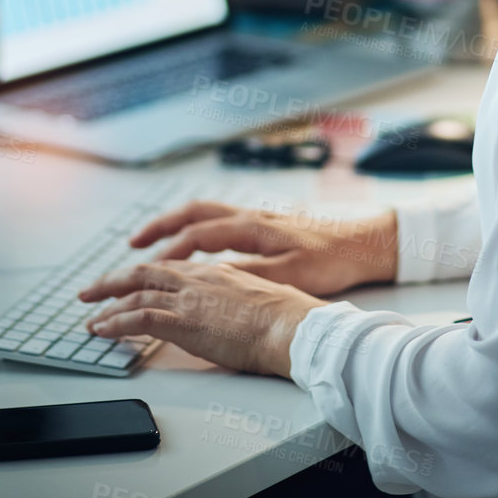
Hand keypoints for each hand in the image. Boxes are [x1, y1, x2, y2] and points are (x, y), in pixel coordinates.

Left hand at [77, 260, 325, 376]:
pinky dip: (115, 323)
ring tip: (89, 319)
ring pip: (136, 291)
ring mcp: (190, 298)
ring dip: (107, 305)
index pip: (169, 269)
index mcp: (216, 272)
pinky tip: (102, 330)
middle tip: (90, 292)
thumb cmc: (287, 319)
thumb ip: (235, 297)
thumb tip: (228, 311)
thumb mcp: (258, 297)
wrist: (294, 327)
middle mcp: (198, 278)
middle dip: (112, 281)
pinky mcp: (185, 321)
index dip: (144, 275)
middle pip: (144, 272)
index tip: (128, 282)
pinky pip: (139, 317)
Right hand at [126, 200, 398, 295]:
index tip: (141, 267)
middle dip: (159, 228)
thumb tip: (211, 283)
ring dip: (176, 226)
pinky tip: (195, 247)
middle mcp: (250, 216)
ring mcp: (257, 217)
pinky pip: (220, 221)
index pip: (196, 235)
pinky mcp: (266, 225)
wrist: (366, 243)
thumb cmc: (333, 258)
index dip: (165, 251)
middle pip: (192, 214)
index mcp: (252, 226)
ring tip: (152, 243)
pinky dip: (197, 230)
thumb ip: (250, 277)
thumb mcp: (291, 273)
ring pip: (205, 214)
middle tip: (131, 245)